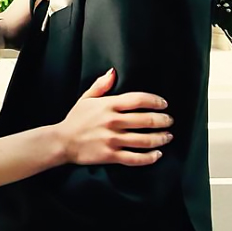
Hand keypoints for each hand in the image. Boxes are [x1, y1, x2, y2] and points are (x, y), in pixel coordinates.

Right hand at [57, 68, 173, 165]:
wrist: (62, 142)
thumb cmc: (75, 119)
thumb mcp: (86, 98)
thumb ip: (101, 85)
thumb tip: (113, 72)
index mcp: (108, 105)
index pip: (138, 99)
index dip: (155, 101)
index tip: (163, 104)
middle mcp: (112, 122)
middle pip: (146, 120)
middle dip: (162, 120)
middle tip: (170, 121)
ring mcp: (112, 140)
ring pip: (144, 140)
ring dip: (160, 138)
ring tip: (168, 136)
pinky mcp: (111, 156)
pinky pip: (135, 158)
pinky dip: (149, 157)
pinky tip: (157, 154)